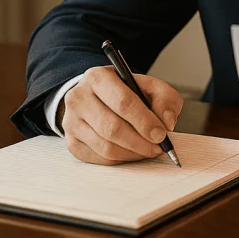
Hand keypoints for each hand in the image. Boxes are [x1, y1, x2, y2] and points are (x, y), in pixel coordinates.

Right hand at [59, 66, 183, 164]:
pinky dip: (120, 159)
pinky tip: (133, 153)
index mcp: (98, 77)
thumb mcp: (149, 86)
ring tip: (148, 150)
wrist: (96, 98)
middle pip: (112, 128)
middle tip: (158, 147)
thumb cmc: (125, 92)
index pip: (122, 102)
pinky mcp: (71, 141)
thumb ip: (165, 99)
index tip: (161, 134)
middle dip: (140, 142)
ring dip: (132, 153)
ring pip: (105, 147)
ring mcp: (71, 121)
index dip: (144, 121)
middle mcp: (79, 97)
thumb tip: (167, 122)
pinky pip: (99, 158)